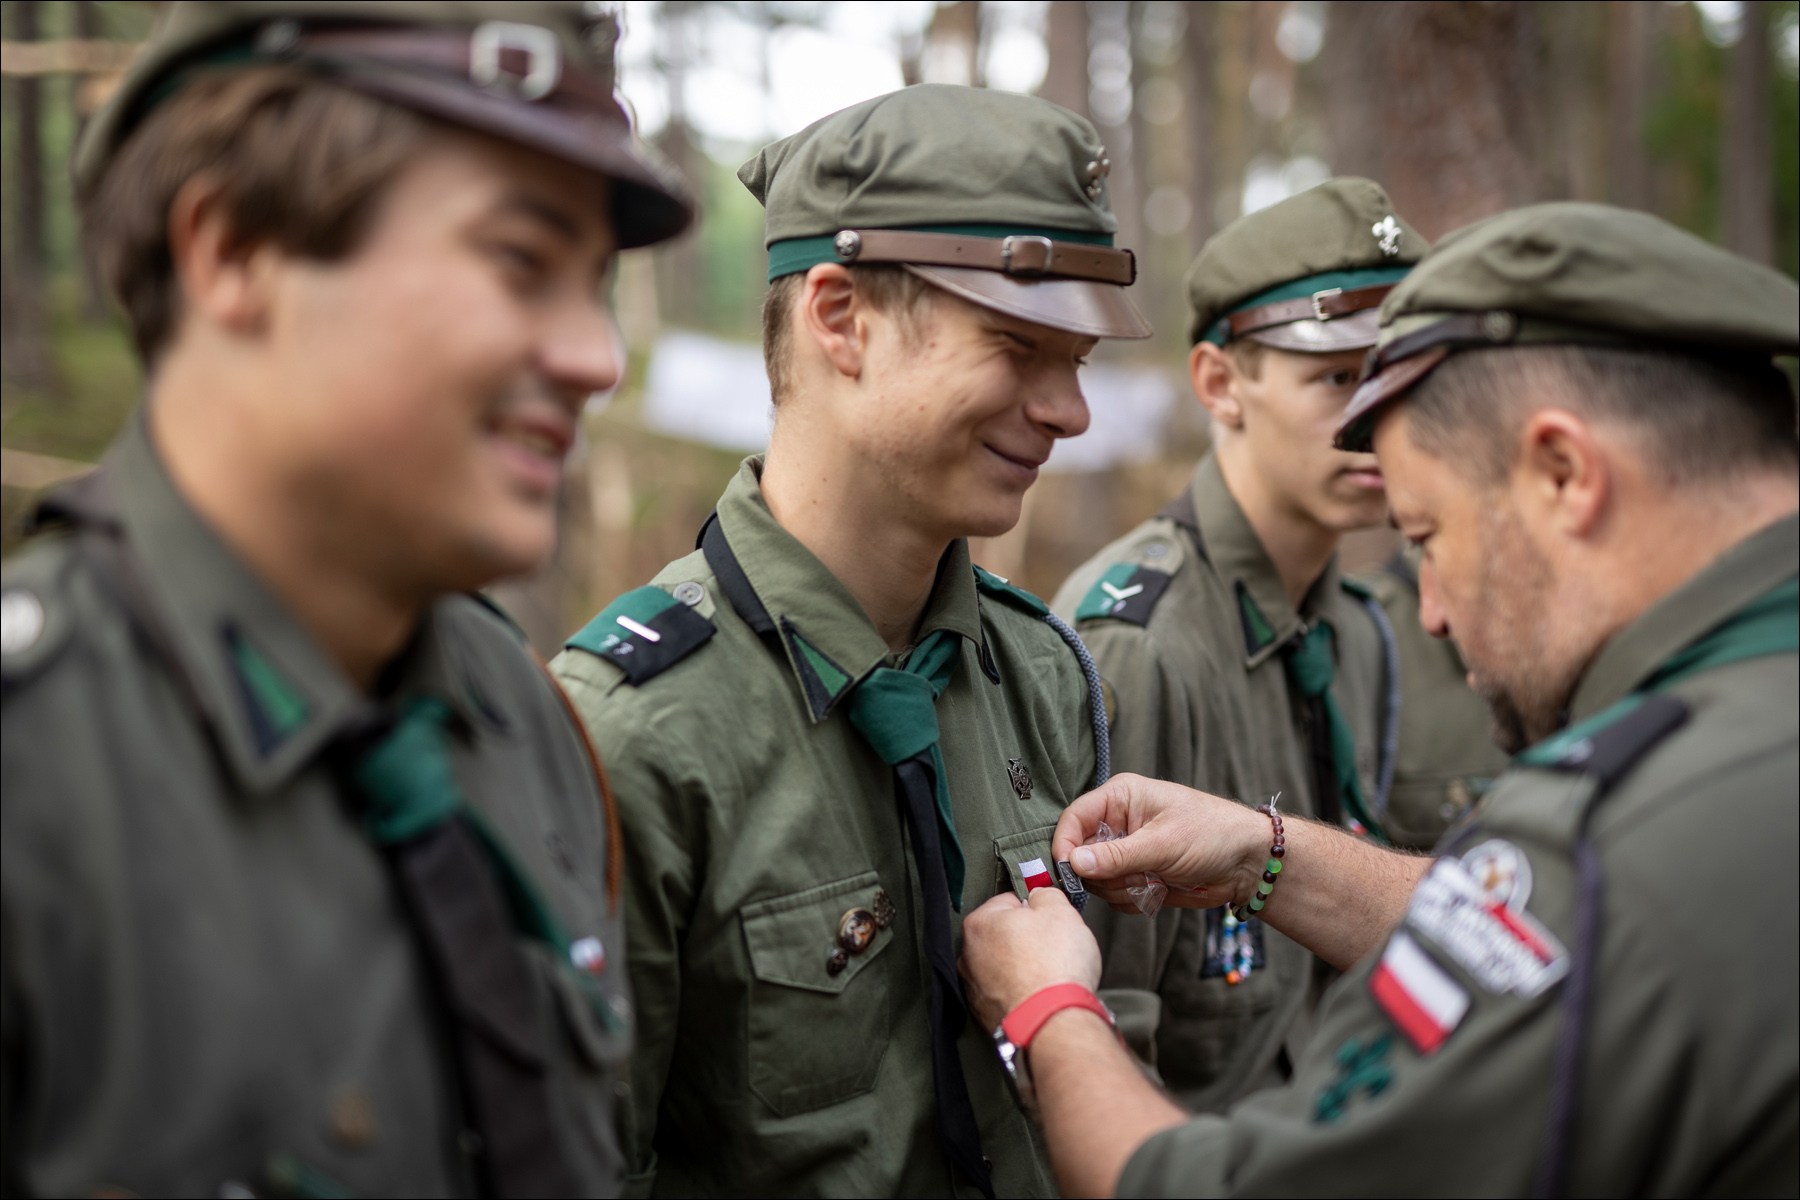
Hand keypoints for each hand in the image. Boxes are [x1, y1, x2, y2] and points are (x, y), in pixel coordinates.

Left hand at [958, 886, 1101, 1031]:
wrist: (1052, 1024)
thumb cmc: (1054, 969)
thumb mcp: (1060, 911)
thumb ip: (1046, 894)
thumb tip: (1041, 895)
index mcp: (980, 923)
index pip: (1010, 901)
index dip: (1035, 908)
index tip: (1049, 919)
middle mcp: (968, 955)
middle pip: (1004, 934)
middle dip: (1027, 938)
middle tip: (1052, 948)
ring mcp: (974, 987)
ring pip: (1003, 964)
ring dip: (1022, 966)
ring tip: (1047, 974)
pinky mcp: (984, 1014)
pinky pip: (1005, 991)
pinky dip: (1020, 991)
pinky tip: (1038, 994)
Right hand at [1052, 773, 1268, 911]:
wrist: (1248, 863)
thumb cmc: (1213, 834)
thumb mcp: (1163, 843)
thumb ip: (1116, 856)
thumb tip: (1073, 863)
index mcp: (1120, 798)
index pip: (1073, 819)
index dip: (1065, 845)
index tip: (1069, 872)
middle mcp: (1117, 823)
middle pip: (1079, 854)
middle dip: (1103, 873)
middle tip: (1135, 875)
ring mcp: (1125, 852)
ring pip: (1096, 880)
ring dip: (1122, 887)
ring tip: (1154, 880)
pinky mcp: (1135, 876)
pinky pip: (1114, 896)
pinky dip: (1132, 899)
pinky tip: (1158, 889)